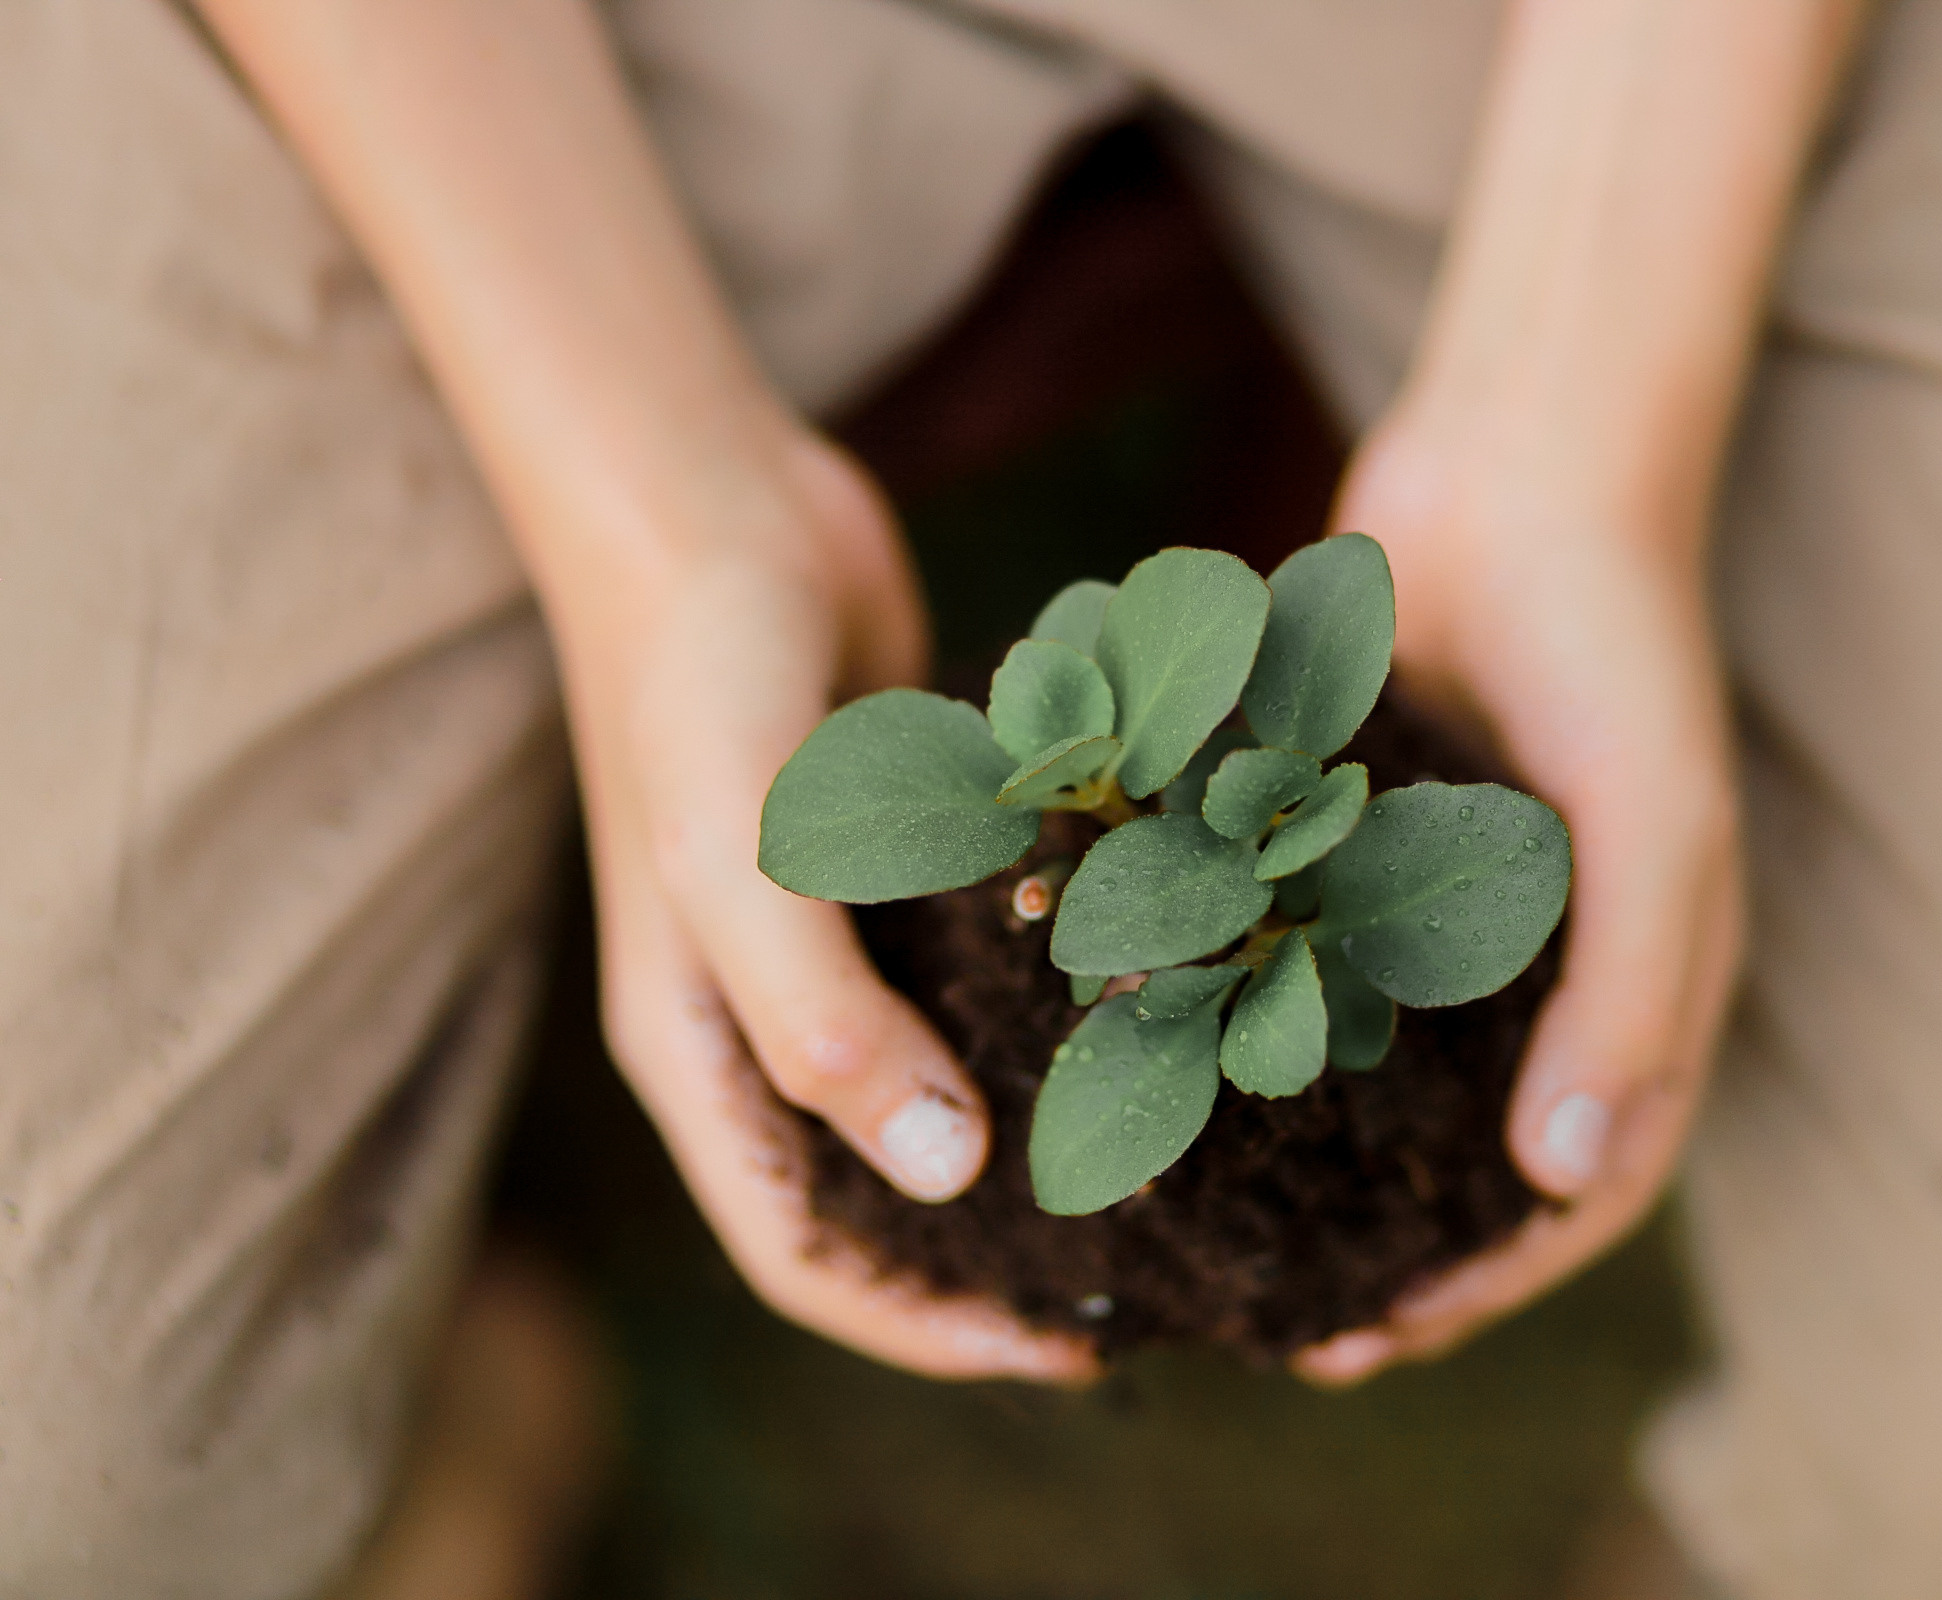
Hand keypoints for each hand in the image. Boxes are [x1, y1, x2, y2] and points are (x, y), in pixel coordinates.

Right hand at [551, 428, 1094, 1382]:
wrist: (714, 505)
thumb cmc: (695, 681)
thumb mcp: (739, 857)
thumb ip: (824, 1018)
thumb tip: (946, 1174)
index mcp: (704, 1051)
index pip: (811, 1255)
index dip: (928, 1329)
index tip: (1074, 1348)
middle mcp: (777, 1017)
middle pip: (894, 1194)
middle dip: (1008, 1253)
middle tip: (1165, 1273)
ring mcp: (848, 945)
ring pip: (955, 1086)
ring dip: (1050, 1131)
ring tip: (1191, 1165)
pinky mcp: (915, 871)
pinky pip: (992, 978)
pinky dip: (1064, 1010)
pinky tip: (1169, 1010)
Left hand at [1292, 411, 1744, 1384]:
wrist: (1525, 472)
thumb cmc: (1618, 650)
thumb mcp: (1652, 826)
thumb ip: (1627, 996)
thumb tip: (1560, 1179)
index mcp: (1634, 992)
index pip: (1576, 1193)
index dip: (1487, 1287)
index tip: (1373, 1344)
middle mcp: (1532, 976)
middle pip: (1462, 1164)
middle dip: (1375, 1256)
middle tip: (1271, 1327)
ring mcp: (1436, 919)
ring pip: (1368, 1079)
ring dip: (1298, 1162)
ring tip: (1199, 1232)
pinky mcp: (1350, 855)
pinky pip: (1297, 967)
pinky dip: (1239, 1020)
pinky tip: (1151, 1062)